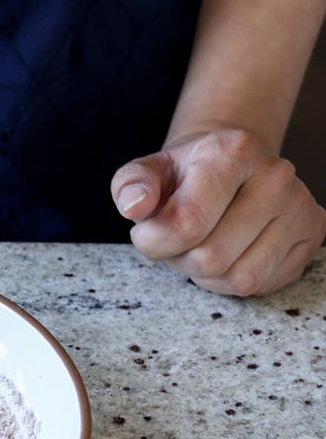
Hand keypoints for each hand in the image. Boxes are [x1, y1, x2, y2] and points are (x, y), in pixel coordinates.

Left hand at [113, 128, 325, 295]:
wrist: (231, 165)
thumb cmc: (185, 175)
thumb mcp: (148, 172)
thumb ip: (131, 185)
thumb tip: (135, 206)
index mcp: (232, 152)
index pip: (186, 225)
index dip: (154, 241)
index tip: (148, 229)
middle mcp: (275, 176)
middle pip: (211, 259)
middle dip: (181, 259)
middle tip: (181, 238)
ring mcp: (300, 206)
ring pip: (240, 278)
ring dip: (208, 275)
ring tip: (204, 244)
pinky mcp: (313, 233)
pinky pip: (263, 285)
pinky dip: (233, 281)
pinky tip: (231, 252)